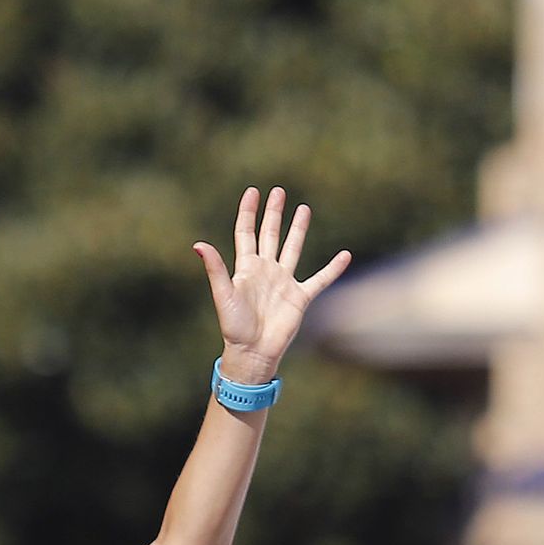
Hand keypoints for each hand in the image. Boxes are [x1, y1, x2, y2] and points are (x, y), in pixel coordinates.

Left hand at [194, 186, 350, 382]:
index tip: (252, 191)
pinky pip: (320, 279)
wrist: (253, 352)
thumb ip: (215, 269)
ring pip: (292, 248)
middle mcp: (266, 271)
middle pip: (270, 234)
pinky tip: (345, 255)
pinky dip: (333, 269)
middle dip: (273, 213)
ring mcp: (284, 282)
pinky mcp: (300, 297)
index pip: (247, 233)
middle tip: (278, 192)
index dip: (248, 212)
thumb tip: (198, 244)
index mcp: (247, 268)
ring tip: (304, 208)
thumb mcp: (223, 295)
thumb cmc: (235, 327)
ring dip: (298, 229)